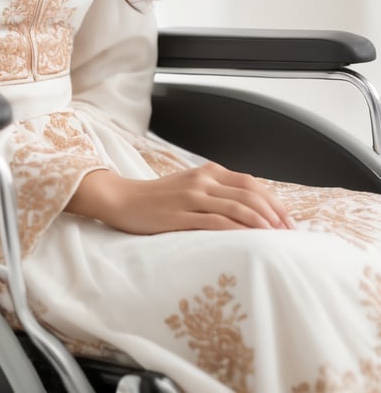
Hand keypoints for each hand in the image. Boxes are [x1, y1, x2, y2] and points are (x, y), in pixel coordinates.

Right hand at [66, 162, 295, 234]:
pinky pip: (214, 222)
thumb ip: (216, 192)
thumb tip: (250, 209)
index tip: (288, 221)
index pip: (251, 183)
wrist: (123, 200)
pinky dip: (237, 230)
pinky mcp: (179, 215)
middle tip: (289, 234)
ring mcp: (191, 197)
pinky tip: (249, 240)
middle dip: (274, 214)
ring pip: (236, 207)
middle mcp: (202, 180)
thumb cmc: (158, 199)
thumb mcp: (190, 188)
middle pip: (249, 194)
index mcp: (207, 172)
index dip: (273, 201)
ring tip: (276, 238)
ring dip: (261, 223)